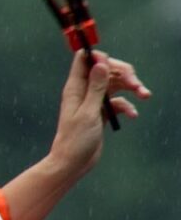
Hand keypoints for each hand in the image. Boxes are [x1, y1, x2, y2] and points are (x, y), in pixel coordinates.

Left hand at [49, 50, 150, 176]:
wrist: (73, 162)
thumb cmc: (75, 139)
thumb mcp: (88, 112)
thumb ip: (96, 87)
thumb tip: (100, 63)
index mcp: (76, 87)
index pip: (84, 59)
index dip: (99, 56)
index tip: (112, 65)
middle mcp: (84, 91)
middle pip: (106, 69)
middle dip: (123, 73)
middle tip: (135, 84)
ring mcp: (94, 101)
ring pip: (115, 85)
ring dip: (131, 88)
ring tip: (144, 95)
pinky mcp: (102, 112)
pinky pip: (118, 102)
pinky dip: (126, 106)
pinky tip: (132, 115)